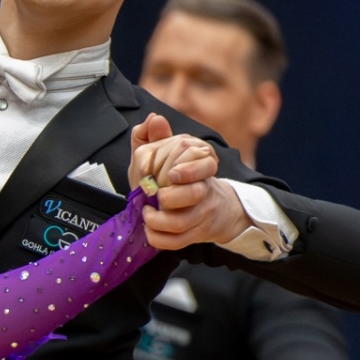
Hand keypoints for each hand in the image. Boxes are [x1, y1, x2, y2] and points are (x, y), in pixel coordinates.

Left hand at [130, 115, 252, 250]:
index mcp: (201, 165)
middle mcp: (205, 189)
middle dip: (170, 197)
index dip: (188, 170)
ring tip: (146, 213)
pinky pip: (178, 240)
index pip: (205, 165)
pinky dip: (159, 237)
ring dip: (159, 220)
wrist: (212, 208)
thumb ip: (156, 137)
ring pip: (183, 221)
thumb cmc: (180, 179)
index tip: (171, 175)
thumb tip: (154, 119)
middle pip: (194, 194)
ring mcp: (202, 213)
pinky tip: (149, 229)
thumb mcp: (168, 155)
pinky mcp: (196, 233)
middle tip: (153, 194)